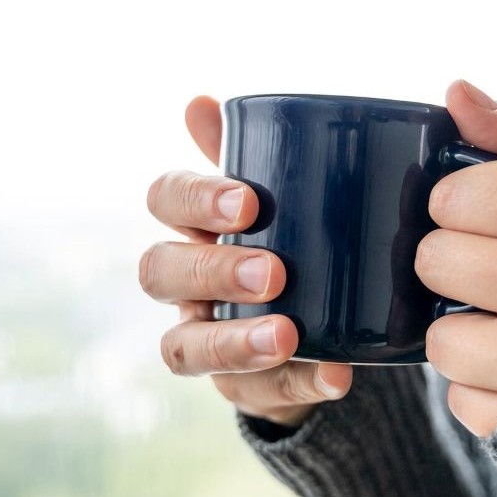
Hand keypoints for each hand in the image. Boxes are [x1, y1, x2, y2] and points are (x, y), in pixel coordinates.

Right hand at [142, 96, 352, 426]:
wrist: (331, 313)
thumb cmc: (301, 231)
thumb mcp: (289, 189)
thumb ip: (258, 147)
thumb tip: (197, 101)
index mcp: (196, 221)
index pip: (165, 198)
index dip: (194, 200)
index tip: (249, 202)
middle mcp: (186, 281)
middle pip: (159, 272)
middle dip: (211, 271)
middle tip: (273, 272)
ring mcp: (206, 336)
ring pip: (183, 347)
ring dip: (234, 342)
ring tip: (289, 336)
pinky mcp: (241, 387)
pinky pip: (254, 395)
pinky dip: (296, 386)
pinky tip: (337, 376)